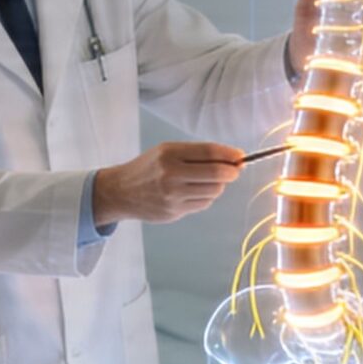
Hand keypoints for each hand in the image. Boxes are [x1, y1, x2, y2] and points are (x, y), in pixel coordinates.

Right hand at [93, 141, 243, 225]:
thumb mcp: (167, 151)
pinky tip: (195, 192)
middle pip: (216, 174)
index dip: (230, 155)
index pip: (209, 152)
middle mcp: (171, 174)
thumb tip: (234, 160)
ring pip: (213, 191)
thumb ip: (198, 154)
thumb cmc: (148, 168)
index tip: (241, 156)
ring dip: (218, 186)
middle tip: (233, 170)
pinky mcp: (174, 212)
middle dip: (231, 172)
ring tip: (208, 181)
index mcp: (169, 154)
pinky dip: (206, 197)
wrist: (122, 191)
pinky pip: (204, 204)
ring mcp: (172, 195)